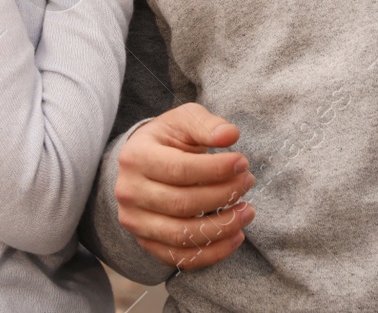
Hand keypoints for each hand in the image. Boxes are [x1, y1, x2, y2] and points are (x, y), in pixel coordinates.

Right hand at [115, 103, 255, 269]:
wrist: (143, 162)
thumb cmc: (168, 138)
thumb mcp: (184, 120)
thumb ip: (207, 125)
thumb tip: (230, 135)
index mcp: (136, 157)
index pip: (179, 170)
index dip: (216, 169)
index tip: (242, 163)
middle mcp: (129, 192)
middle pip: (182, 204)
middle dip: (223, 196)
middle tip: (247, 183)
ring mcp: (135, 221)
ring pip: (181, 235)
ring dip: (221, 227)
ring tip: (247, 211)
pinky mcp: (146, 242)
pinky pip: (180, 258)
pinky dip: (212, 253)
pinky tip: (236, 236)